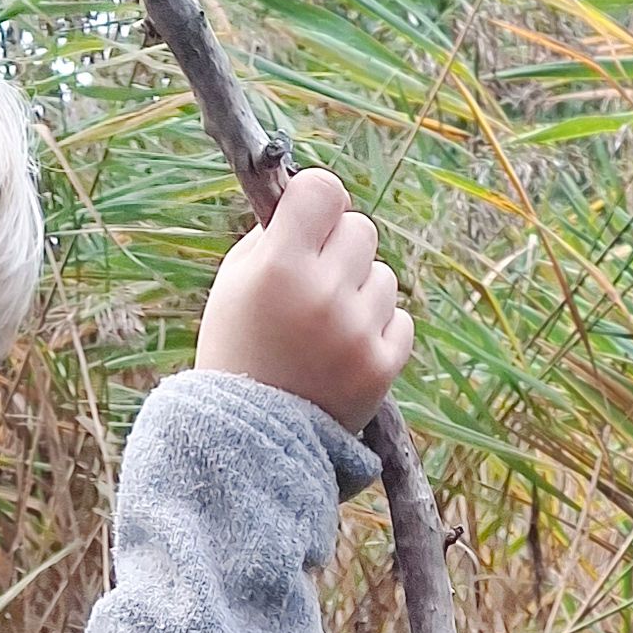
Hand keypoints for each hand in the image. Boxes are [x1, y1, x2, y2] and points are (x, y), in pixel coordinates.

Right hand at [193, 166, 412, 430]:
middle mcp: (322, 294)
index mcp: (278, 267)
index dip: (317, 202)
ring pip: (383, 276)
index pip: (324, 189)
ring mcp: (356, 332)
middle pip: (361, 229)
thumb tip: (313, 199)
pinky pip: (399, 319)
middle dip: (340, 249)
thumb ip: (272, 235)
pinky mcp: (382, 366)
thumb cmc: (237, 351)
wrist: (248, 443)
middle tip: (314, 285)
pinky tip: (344, 353)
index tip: (308, 222)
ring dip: (359, 293)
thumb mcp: (233, 285)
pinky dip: (376, 331)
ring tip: (325, 330)